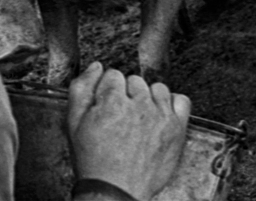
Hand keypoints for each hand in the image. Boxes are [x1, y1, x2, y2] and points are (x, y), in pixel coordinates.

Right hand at [67, 62, 190, 199]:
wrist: (115, 190)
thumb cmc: (94, 160)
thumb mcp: (74, 123)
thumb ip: (81, 89)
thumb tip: (95, 67)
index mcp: (112, 101)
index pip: (113, 74)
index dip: (107, 89)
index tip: (106, 102)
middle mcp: (139, 105)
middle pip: (135, 80)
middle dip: (126, 93)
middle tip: (120, 114)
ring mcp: (160, 116)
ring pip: (157, 88)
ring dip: (148, 98)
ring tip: (139, 116)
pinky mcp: (176, 129)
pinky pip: (181, 101)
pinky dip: (172, 104)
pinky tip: (159, 115)